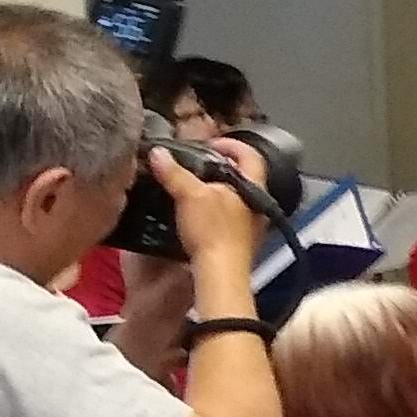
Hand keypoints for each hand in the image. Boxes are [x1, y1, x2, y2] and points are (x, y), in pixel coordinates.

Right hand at [152, 145, 268, 268]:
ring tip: (190, 183)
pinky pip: (226, 214)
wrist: (219, 272)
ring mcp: (250, 222)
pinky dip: (211, 206)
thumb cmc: (214, 233)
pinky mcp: (238, 238)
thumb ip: (174, 173)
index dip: (231, 144)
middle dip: (218, 165)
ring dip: (213, 187)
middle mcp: (257, 203)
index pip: (251, 154)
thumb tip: (159, 154)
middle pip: (241, 174)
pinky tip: (193, 210)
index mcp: (254, 186)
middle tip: (196, 162)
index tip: (210, 143)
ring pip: (233, 195)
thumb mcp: (190, 196)